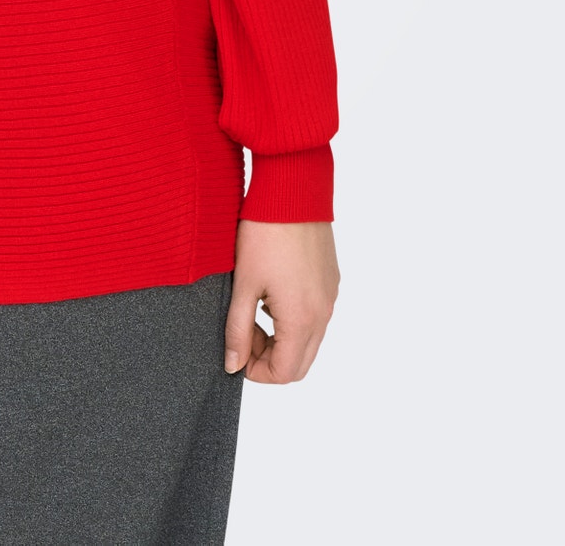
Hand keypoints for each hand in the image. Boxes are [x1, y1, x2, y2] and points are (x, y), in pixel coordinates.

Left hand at [224, 219, 338, 382]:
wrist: (292, 190)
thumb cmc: (264, 233)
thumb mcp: (243, 283)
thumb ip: (237, 329)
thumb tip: (233, 364)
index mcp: (302, 319)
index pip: (285, 373)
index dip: (257, 371)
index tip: (236, 350)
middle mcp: (324, 313)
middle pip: (300, 362)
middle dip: (269, 358)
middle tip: (243, 332)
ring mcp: (330, 296)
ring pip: (309, 339)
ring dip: (281, 337)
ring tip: (253, 307)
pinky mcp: (331, 280)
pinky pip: (316, 315)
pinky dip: (294, 318)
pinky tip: (271, 290)